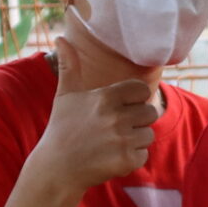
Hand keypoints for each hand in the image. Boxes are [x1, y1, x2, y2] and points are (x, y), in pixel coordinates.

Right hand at [31, 40, 158, 191]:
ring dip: (134, 140)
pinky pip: (144, 155)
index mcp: (105, 97)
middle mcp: (115, 117)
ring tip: (110, 143)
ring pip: (149, 135)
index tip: (120, 107)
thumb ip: (69, 66)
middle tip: (113, 129)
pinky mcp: (126, 160)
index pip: (142, 90)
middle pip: (150, 113)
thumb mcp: (65, 95)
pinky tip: (111, 157)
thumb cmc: (62, 129)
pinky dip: (131, 158)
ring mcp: (122, 139)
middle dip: (136, 121)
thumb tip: (60, 38)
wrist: (57, 168)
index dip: (134, 99)